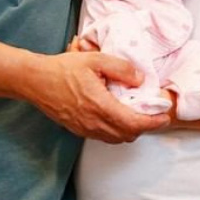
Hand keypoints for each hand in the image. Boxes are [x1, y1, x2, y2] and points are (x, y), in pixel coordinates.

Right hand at [27, 51, 169, 142]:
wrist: (35, 81)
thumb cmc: (63, 69)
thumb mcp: (95, 60)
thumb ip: (121, 68)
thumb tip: (140, 79)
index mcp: (100, 106)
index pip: (134, 123)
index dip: (153, 123)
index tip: (164, 117)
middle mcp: (93, 123)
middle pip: (128, 135)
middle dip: (144, 127)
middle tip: (153, 114)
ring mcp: (84, 129)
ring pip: (116, 139)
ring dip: (130, 130)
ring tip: (137, 115)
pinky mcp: (78, 130)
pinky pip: (103, 137)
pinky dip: (116, 131)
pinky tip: (117, 116)